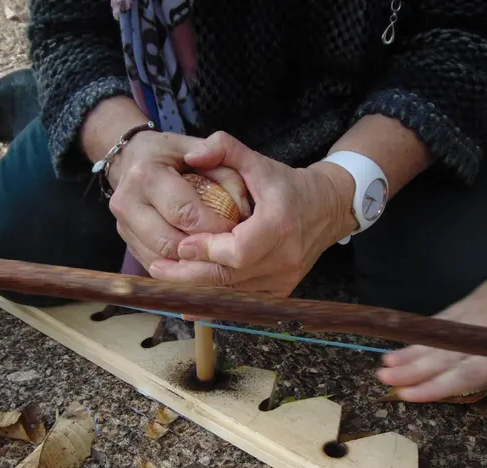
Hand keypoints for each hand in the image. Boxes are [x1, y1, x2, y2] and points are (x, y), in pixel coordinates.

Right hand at [107, 130, 250, 270]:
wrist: (133, 159)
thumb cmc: (175, 156)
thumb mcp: (203, 153)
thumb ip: (226, 175)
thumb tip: (243, 210)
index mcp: (147, 175)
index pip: (185, 213)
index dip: (215, 227)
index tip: (237, 229)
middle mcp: (128, 202)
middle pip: (172, 243)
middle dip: (204, 249)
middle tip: (228, 246)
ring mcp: (123, 226)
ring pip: (163, 260)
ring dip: (193, 262)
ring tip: (216, 253)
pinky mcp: (128, 243)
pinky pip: (157, 266)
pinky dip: (181, 267)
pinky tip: (199, 258)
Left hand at [148, 131, 356, 294]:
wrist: (327, 208)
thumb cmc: (288, 186)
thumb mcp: (258, 161)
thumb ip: (224, 148)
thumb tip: (190, 156)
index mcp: (278, 225)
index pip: (237, 251)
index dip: (206, 251)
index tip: (180, 246)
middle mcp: (284, 257)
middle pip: (230, 277)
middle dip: (190, 275)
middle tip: (158, 268)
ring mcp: (284, 278)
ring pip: (234, 292)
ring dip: (199, 288)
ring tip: (169, 279)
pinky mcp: (282, 289)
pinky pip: (245, 301)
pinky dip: (218, 300)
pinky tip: (193, 301)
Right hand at [376, 245, 486, 401]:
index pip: (467, 371)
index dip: (437, 386)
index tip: (408, 394)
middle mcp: (484, 328)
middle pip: (444, 355)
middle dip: (412, 370)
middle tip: (384, 380)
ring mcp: (474, 312)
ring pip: (439, 337)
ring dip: (411, 353)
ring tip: (385, 365)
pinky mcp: (471, 301)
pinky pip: (442, 319)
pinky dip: (423, 333)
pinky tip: (406, 342)